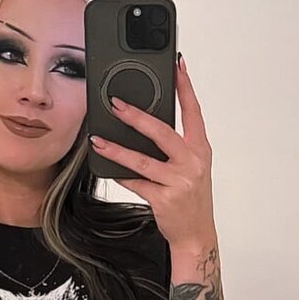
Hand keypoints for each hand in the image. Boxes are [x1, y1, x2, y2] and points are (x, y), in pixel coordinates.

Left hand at [89, 56, 215, 248]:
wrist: (197, 234)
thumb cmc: (191, 199)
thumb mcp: (191, 169)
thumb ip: (175, 148)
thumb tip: (144, 126)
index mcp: (200, 150)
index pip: (193, 112)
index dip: (185, 87)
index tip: (177, 65)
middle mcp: (192, 162)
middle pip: (162, 132)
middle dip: (137, 116)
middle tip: (116, 104)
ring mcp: (179, 181)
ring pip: (142, 161)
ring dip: (117, 149)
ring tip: (98, 139)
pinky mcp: (164, 199)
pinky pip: (135, 183)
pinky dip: (120, 175)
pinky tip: (107, 167)